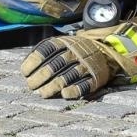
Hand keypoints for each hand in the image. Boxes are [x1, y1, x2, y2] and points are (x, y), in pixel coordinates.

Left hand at [20, 26, 136, 100]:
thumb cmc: (80, 49)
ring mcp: (87, 64)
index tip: (24, 72)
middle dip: (40, 77)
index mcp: (66, 42)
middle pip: (54, 65)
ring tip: (43, 93)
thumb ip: (48, 52)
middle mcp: (76, 52)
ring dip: (53, 86)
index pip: (46, 50)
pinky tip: (65, 95)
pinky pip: (85, 85)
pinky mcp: (96, 77)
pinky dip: (75, 90)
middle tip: (31, 86)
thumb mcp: (66, 43)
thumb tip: (24, 68)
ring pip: (67, 76)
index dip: (34, 61)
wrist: (112, 48)